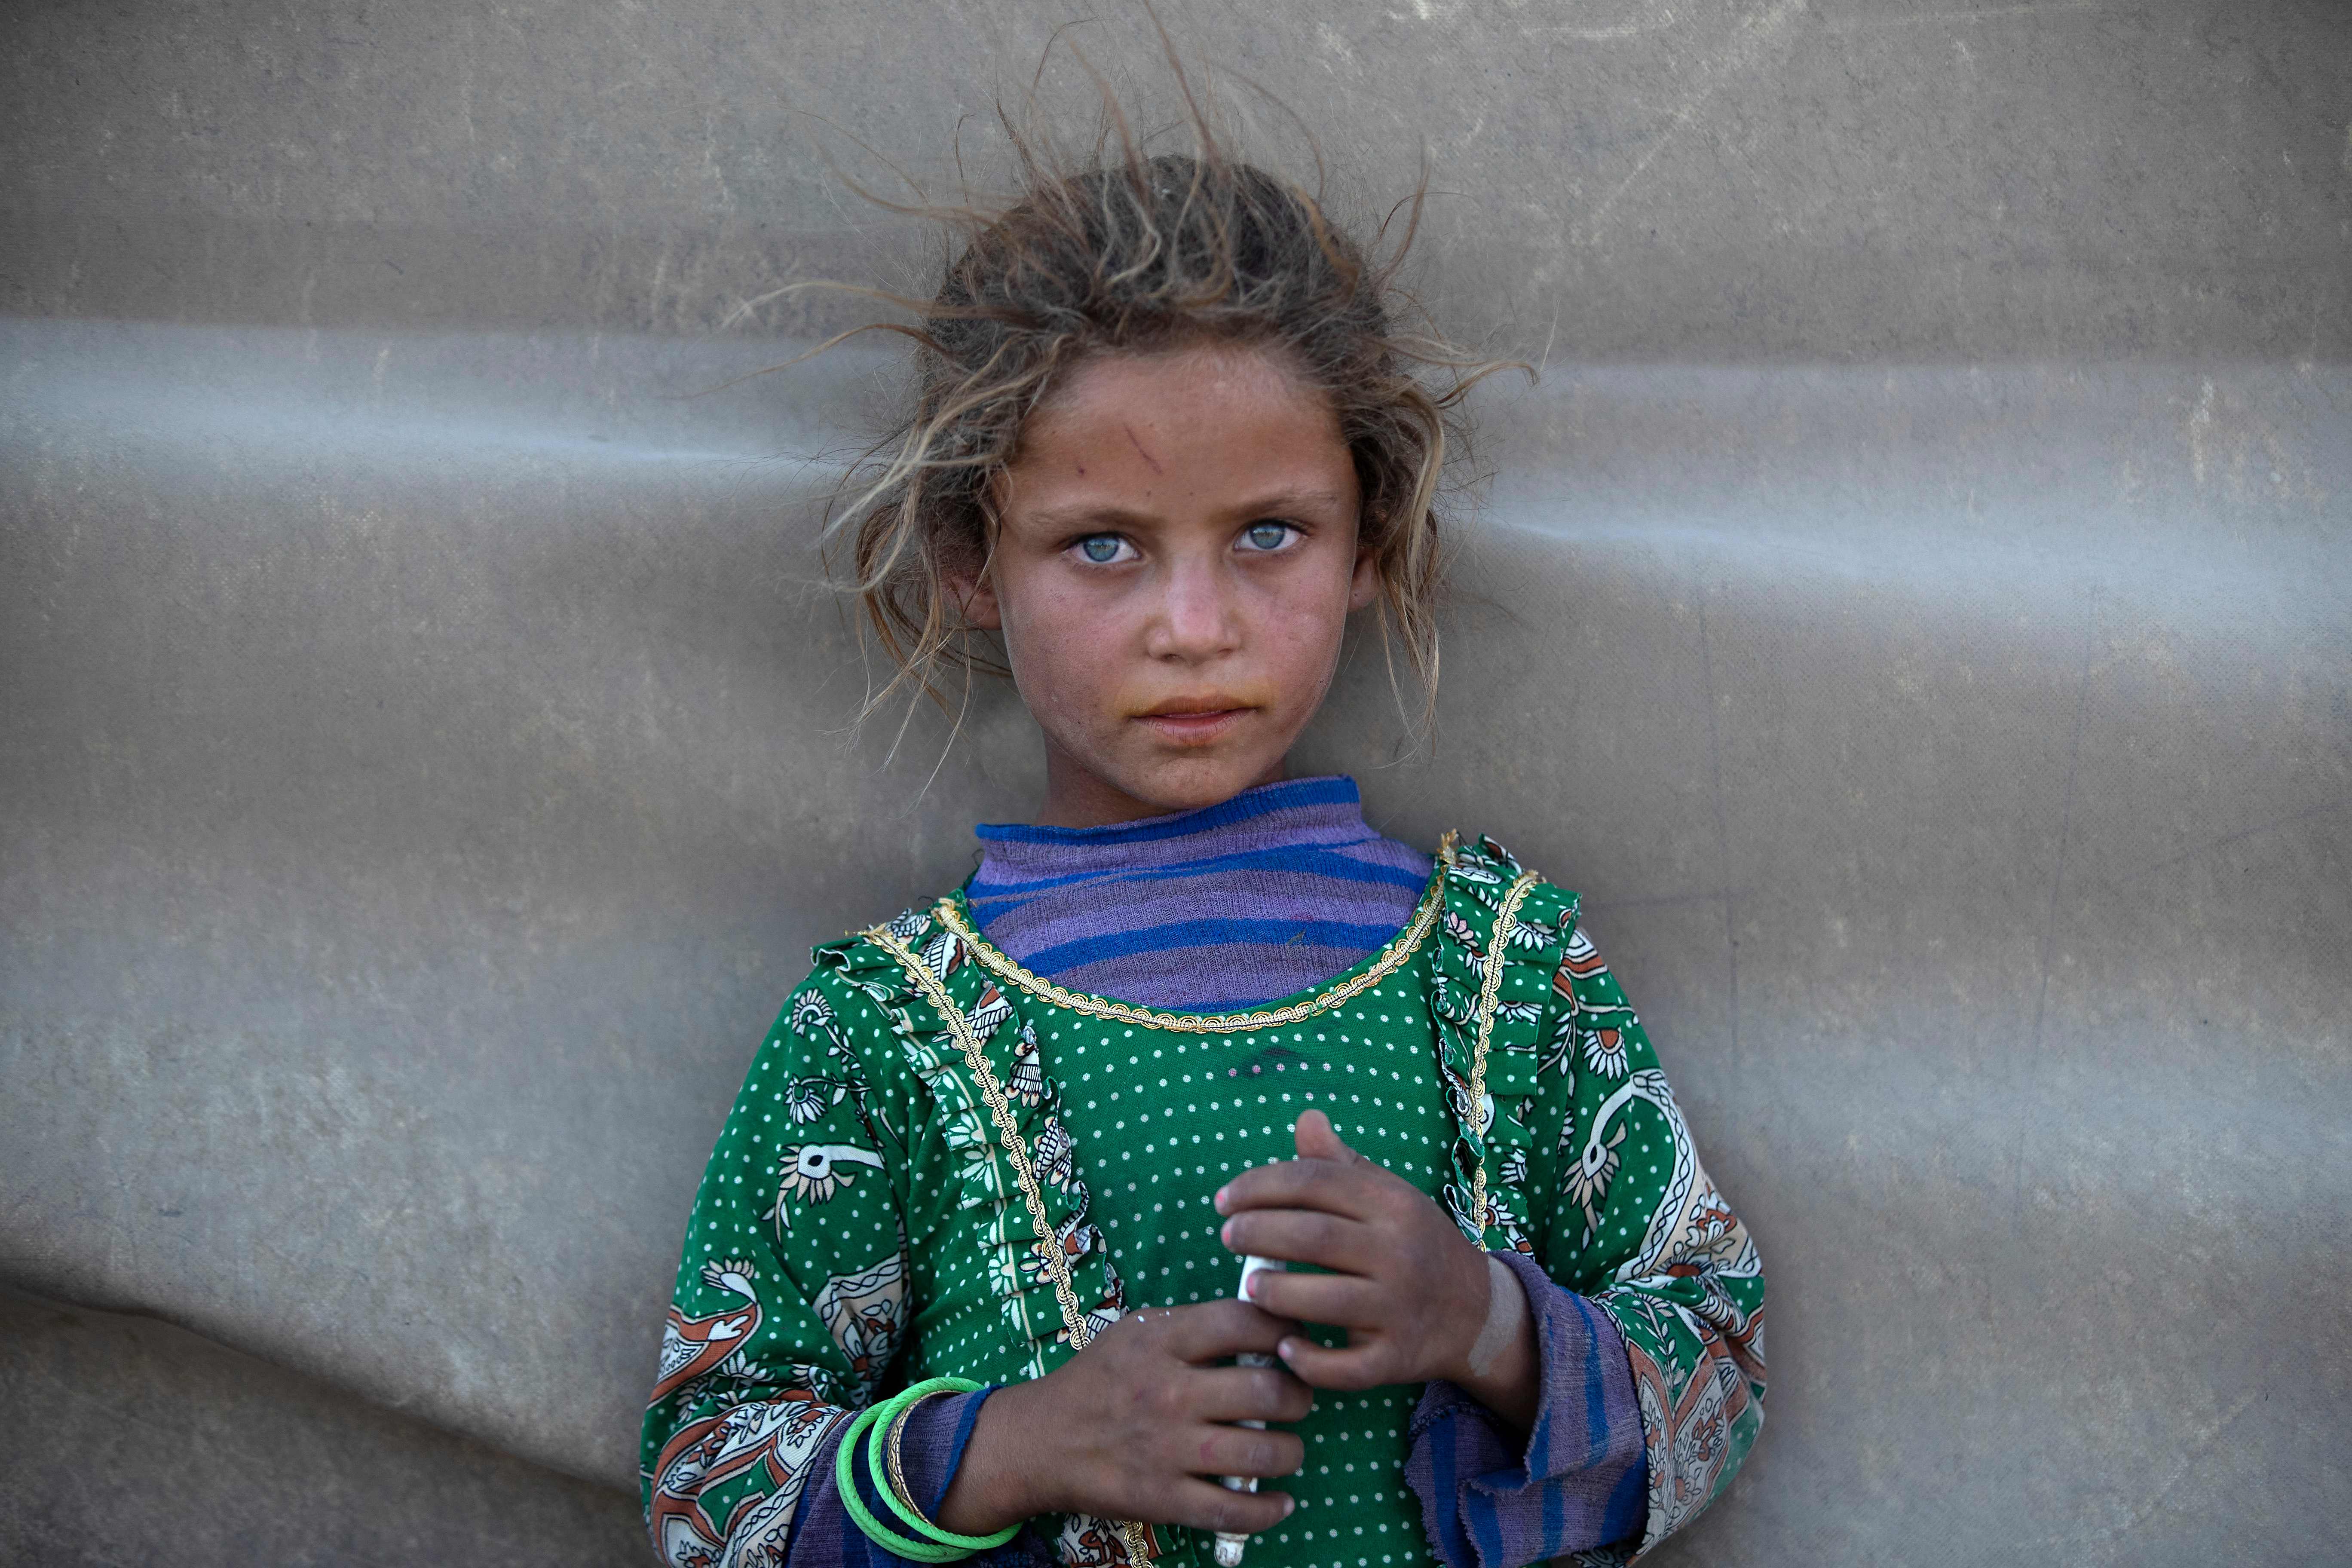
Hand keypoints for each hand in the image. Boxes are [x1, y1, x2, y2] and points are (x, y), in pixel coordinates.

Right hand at [935, 1299, 1312, 1536]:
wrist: (1041, 1441)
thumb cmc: (1099, 1380)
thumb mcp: (1139, 1333)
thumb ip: (1197, 1329)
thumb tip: (1269, 1328)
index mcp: (1163, 1340)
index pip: (1247, 1323)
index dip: (1287, 1329)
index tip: (1295, 1341)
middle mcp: (1169, 1392)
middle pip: (1268, 1391)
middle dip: (1298, 1396)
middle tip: (1296, 1399)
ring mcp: (1167, 1450)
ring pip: (1262, 1453)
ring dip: (1290, 1452)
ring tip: (1286, 1448)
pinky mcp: (1164, 1499)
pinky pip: (1235, 1510)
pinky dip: (1269, 1509)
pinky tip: (1279, 1500)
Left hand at [1213, 1110, 1532, 1418]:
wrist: (1476, 1311)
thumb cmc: (1414, 1243)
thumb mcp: (1387, 1195)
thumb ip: (1340, 1164)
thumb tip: (1305, 1119)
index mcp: (1393, 1205)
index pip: (1315, 1182)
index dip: (1259, 1185)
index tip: (1223, 1199)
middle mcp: (1400, 1253)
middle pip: (1314, 1237)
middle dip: (1257, 1233)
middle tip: (1227, 1236)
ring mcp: (1400, 1309)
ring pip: (1325, 1301)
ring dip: (1276, 1293)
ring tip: (1249, 1285)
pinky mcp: (1397, 1358)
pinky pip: (1346, 1367)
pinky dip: (1309, 1360)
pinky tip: (1284, 1345)